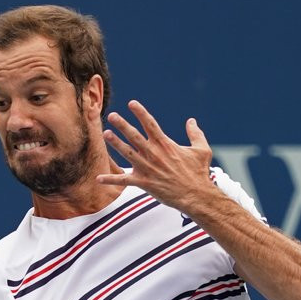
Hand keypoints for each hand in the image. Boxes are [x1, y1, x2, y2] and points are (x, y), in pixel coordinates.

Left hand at [96, 100, 216, 212]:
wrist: (196, 195)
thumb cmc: (199, 173)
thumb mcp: (202, 150)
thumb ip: (195, 134)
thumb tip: (191, 121)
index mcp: (166, 144)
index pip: (150, 124)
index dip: (140, 113)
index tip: (131, 103)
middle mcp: (154, 154)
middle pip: (135, 135)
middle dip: (122, 125)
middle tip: (112, 115)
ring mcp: (147, 168)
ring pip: (127, 153)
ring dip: (115, 143)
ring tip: (105, 134)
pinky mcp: (144, 183)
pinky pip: (124, 181)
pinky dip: (111, 180)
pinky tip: (98, 178)